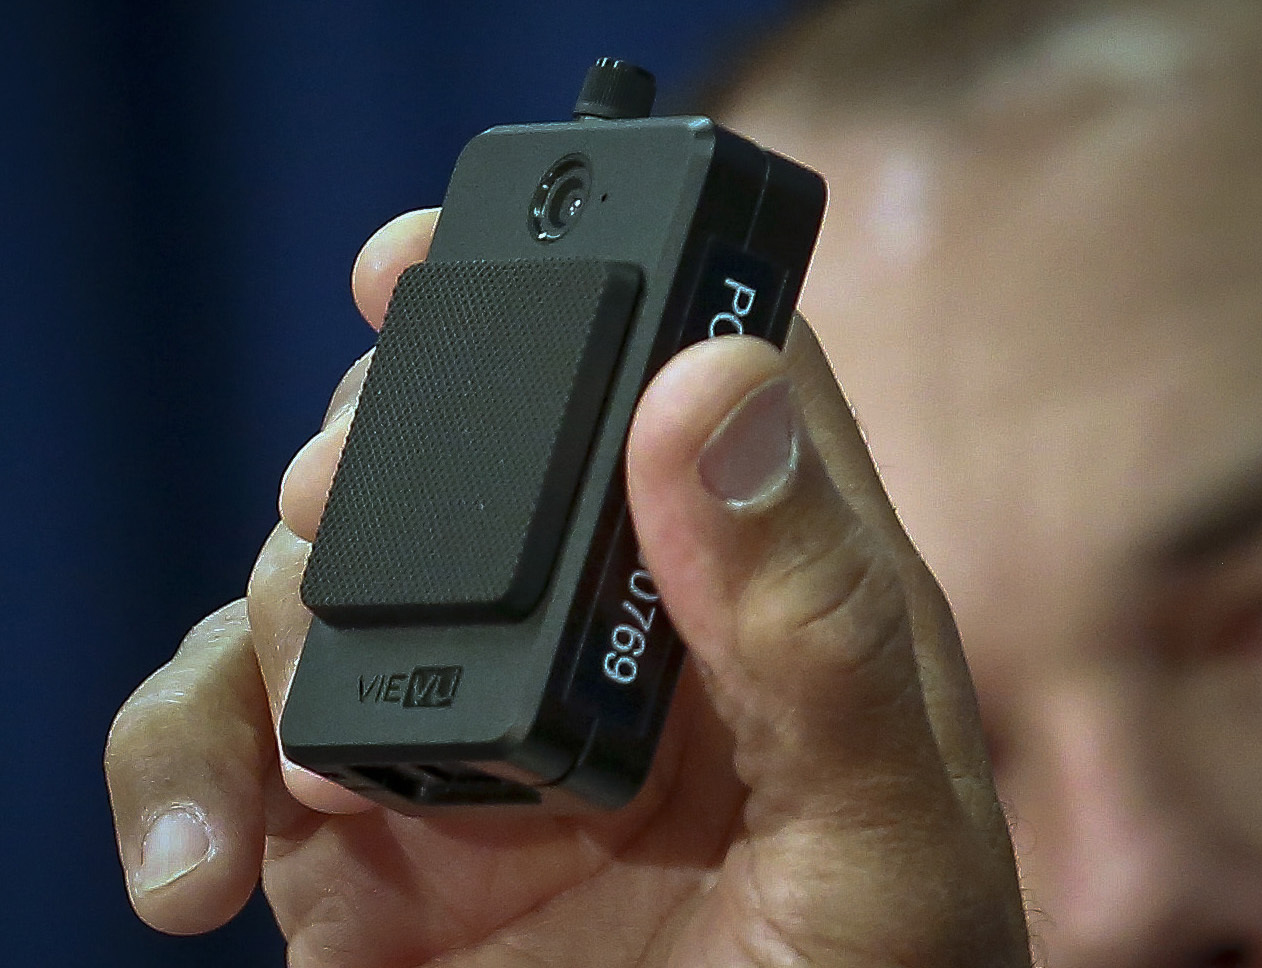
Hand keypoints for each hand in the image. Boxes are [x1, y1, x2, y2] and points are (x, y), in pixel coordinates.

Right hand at [105, 209, 1029, 967]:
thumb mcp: (878, 827)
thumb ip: (816, 622)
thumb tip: (712, 386)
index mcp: (751, 593)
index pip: (679, 378)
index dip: (585, 289)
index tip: (442, 255)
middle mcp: (606, 629)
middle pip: (476, 443)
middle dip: (387, 440)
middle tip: (343, 492)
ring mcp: (475, 720)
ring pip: (329, 567)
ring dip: (290, 603)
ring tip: (340, 738)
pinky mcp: (366, 828)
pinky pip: (232, 735)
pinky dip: (180, 762)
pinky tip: (204, 860)